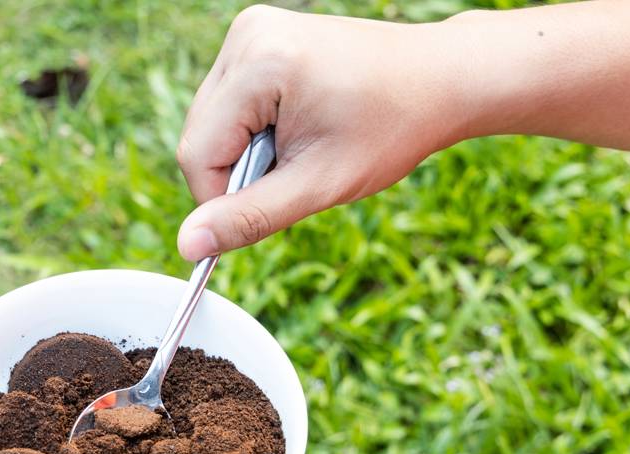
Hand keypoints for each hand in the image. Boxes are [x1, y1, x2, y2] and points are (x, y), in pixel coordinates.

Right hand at [175, 5, 462, 260]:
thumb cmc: (391, 129)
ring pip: (210, 122)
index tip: (277, 199)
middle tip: (300, 164)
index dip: (225, 196)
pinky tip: (298, 122)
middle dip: (241, 168)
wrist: (440, 80)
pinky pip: (227, 102)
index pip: (197, 153)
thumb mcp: (319, 184)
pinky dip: (254, 127)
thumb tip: (188, 245)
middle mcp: (247, 36)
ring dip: (247, 149)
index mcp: (260, 62)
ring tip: (305, 139)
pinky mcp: (257, 37)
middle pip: (200, 136)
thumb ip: (249, 217)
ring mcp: (250, 31)